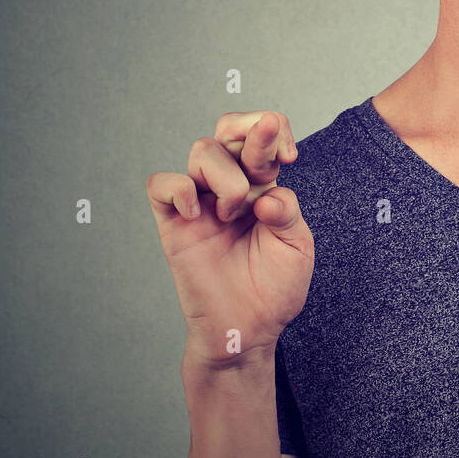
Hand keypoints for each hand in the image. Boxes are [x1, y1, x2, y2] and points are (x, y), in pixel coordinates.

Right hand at [146, 111, 314, 370]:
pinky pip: (161, 184)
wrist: (249, 328)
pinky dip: (179, 188)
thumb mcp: (297, 245)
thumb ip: (287, 211)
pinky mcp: (174, 224)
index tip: (290, 157)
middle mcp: (231, 187)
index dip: (274, 131)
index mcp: (263, 186)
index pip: (261, 135)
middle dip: (250, 130)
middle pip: (228, 129)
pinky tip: (197, 214)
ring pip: (203, 151)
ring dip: (227, 177)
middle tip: (266, 164)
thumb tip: (265, 195)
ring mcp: (201, 203)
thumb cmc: (276, 289)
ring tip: (235, 214)